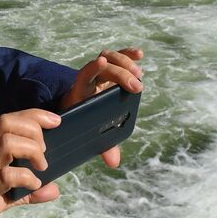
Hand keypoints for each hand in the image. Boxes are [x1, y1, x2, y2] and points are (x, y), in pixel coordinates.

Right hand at [0, 109, 62, 217]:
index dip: (34, 115)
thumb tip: (54, 189)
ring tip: (41, 167)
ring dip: (31, 150)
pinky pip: (5, 177)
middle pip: (6, 123)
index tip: (55, 121)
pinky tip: (33, 185)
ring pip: (5, 144)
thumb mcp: (4, 195)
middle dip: (33, 130)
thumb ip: (28, 190)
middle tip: (45, 151)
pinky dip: (26, 178)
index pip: (8, 120)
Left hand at [57, 47, 143, 167]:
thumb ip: (103, 146)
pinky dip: (129, 55)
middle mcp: (89, 79)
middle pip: (103, 66)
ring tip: (139, 75)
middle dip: (121, 74)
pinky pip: (119, 58)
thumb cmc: (85, 123)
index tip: (102, 63)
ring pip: (110, 58)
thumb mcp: (92, 133)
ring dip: (125, 63)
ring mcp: (99, 73)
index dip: (92, 67)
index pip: (84, 74)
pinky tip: (140, 55)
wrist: (76, 110)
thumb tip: (114, 162)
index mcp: (81, 92)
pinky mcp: (110, 70)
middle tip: (136, 87)